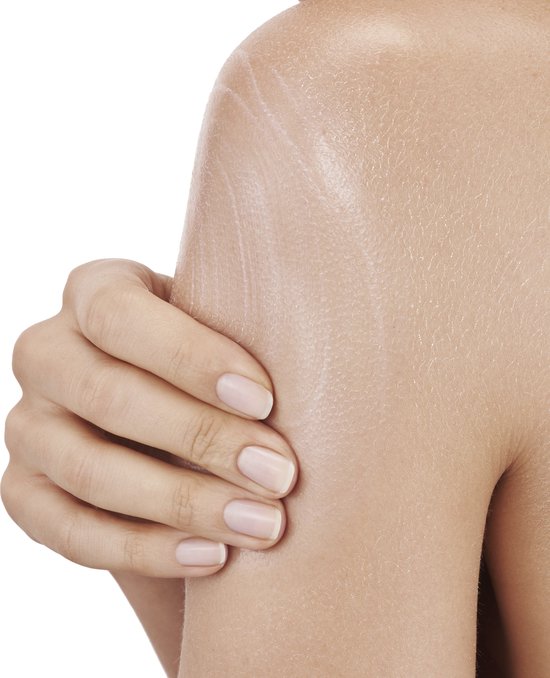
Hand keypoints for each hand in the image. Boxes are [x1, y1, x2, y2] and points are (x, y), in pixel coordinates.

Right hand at [2, 259, 297, 577]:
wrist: (170, 420)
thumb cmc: (208, 365)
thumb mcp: (219, 333)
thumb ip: (239, 337)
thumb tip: (307, 378)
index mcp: (92, 293)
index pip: (120, 314)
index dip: (190, 357)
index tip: (266, 400)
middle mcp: (47, 353)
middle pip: (107, 394)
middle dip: (201, 438)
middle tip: (279, 474)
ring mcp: (27, 424)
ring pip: (89, 469)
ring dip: (183, 503)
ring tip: (262, 524)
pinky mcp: (24, 490)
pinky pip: (70, 530)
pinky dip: (144, 548)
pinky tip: (212, 555)